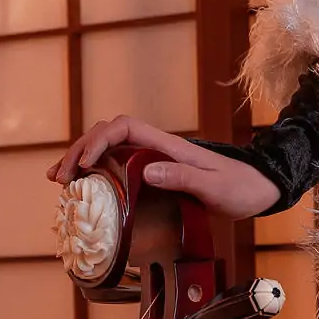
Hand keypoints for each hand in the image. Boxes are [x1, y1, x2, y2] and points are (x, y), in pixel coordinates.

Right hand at [46, 114, 281, 218]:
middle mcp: (156, 149)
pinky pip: (118, 169)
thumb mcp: (215, 186)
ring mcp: (154, 161)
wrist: (259, 190)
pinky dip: (96, 175)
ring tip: (58, 180)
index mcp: (168, 146)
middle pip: (108, 136)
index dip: (100, 140)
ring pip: (109, 151)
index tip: (86, 164)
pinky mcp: (155, 176)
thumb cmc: (241, 187)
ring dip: (82, 160)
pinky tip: (82, 189)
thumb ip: (183, 177)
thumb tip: (146, 171)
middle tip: (60, 178)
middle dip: (80, 151)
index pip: (125, 127)